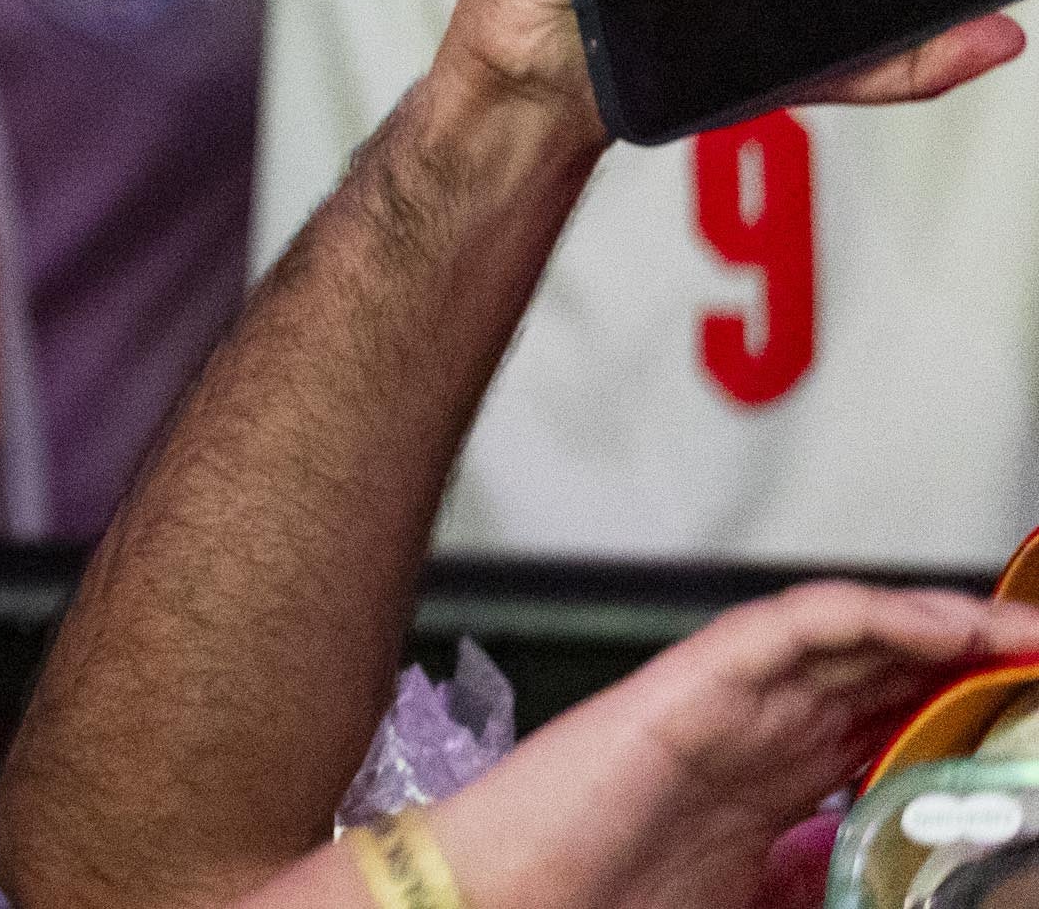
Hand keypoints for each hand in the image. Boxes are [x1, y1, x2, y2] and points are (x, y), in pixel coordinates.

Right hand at [422, 577, 1038, 908]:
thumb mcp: (752, 902)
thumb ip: (812, 882)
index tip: (1023, 704)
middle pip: (882, 669)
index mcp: (771, 779)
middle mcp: (757, 726)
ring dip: (944, 624)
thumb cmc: (601, 902)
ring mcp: (729, 697)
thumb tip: (890, 879)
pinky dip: (871, 615)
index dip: (960, 704)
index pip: (884, 718)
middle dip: (971, 656)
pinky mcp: (696, 680)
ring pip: (852, 634)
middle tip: (1038, 651)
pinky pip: (792, 624)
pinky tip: (942, 626)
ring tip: (1017, 629)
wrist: (509, 899)